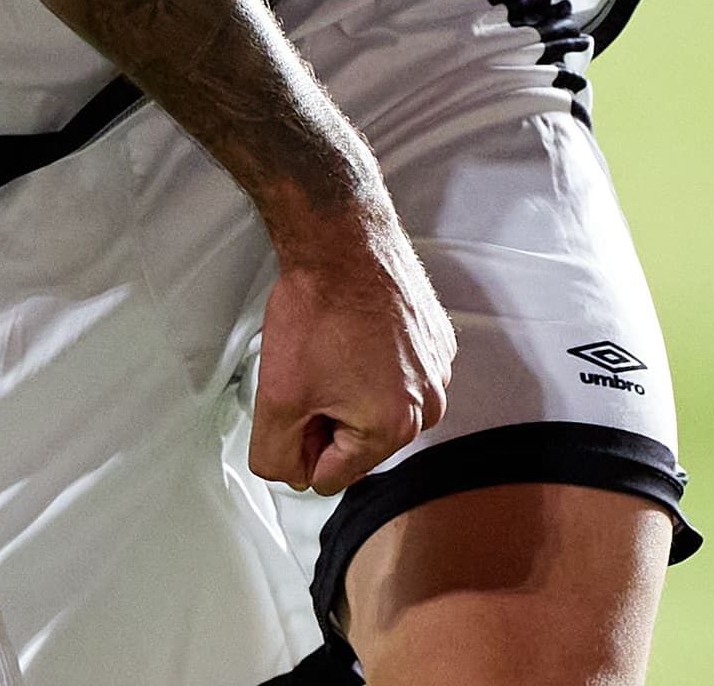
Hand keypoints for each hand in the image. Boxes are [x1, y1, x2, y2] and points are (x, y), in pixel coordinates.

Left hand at [249, 208, 454, 492]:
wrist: (340, 239)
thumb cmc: (316, 309)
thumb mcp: (276, 398)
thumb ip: (278, 457)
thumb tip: (293, 475)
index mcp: (394, 427)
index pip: (331, 475)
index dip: (300, 442)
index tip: (293, 402)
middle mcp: (428, 404)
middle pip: (359, 442)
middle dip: (327, 416)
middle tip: (308, 372)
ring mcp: (437, 370)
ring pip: (379, 407)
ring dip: (349, 389)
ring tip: (329, 348)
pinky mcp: (435, 340)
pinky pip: (396, 371)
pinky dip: (371, 360)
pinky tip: (351, 332)